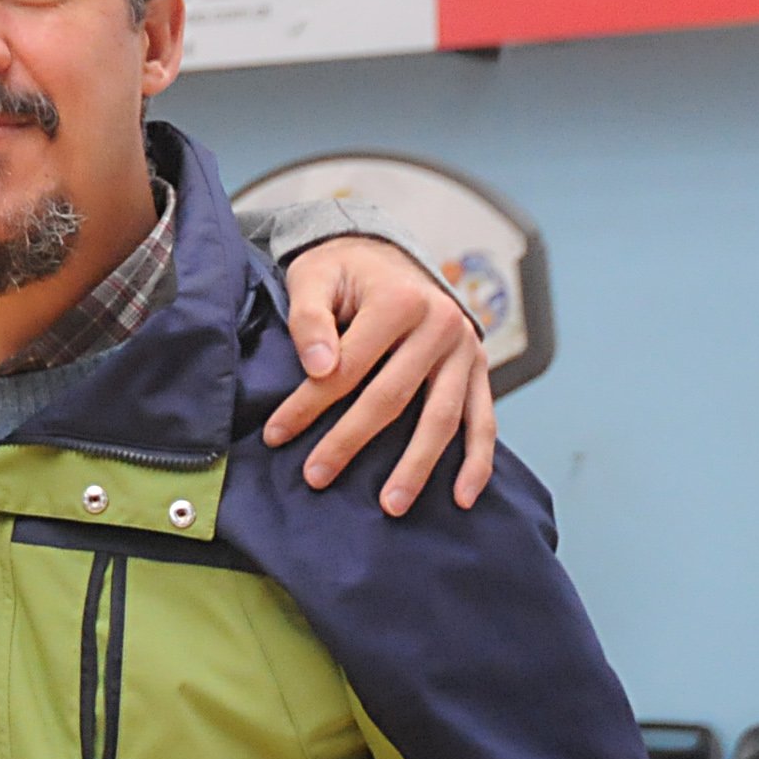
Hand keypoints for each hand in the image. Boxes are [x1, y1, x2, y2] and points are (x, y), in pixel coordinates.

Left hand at [261, 236, 494, 515]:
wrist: (385, 253)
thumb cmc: (341, 271)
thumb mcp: (314, 277)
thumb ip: (309, 318)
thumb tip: (318, 367)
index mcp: (398, 301)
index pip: (348, 367)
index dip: (308, 404)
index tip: (275, 436)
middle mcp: (441, 325)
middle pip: (392, 397)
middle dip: (351, 441)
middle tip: (317, 478)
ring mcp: (466, 350)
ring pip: (442, 418)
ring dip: (417, 466)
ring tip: (390, 506)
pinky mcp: (479, 369)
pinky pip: (483, 420)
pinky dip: (477, 461)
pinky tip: (462, 498)